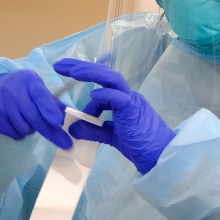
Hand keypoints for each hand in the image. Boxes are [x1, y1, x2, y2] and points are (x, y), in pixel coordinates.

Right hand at [0, 70, 70, 148]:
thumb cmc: (23, 89)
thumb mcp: (38, 87)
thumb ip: (51, 100)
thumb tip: (66, 115)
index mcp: (30, 82)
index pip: (40, 96)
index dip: (49, 109)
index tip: (58, 122)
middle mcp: (15, 93)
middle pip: (34, 117)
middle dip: (51, 132)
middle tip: (66, 144)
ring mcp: (3, 107)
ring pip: (25, 128)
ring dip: (33, 130)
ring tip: (32, 121)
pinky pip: (15, 134)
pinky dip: (22, 133)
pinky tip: (20, 124)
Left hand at [53, 58, 174, 173]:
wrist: (159, 154)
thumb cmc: (139, 145)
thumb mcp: (110, 136)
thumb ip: (92, 130)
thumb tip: (72, 128)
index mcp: (122, 101)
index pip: (102, 85)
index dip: (84, 82)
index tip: (63, 74)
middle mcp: (127, 96)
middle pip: (105, 75)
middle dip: (82, 67)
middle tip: (60, 64)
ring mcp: (131, 101)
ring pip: (112, 80)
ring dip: (92, 73)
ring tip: (73, 71)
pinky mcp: (133, 110)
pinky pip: (119, 98)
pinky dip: (106, 94)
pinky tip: (93, 93)